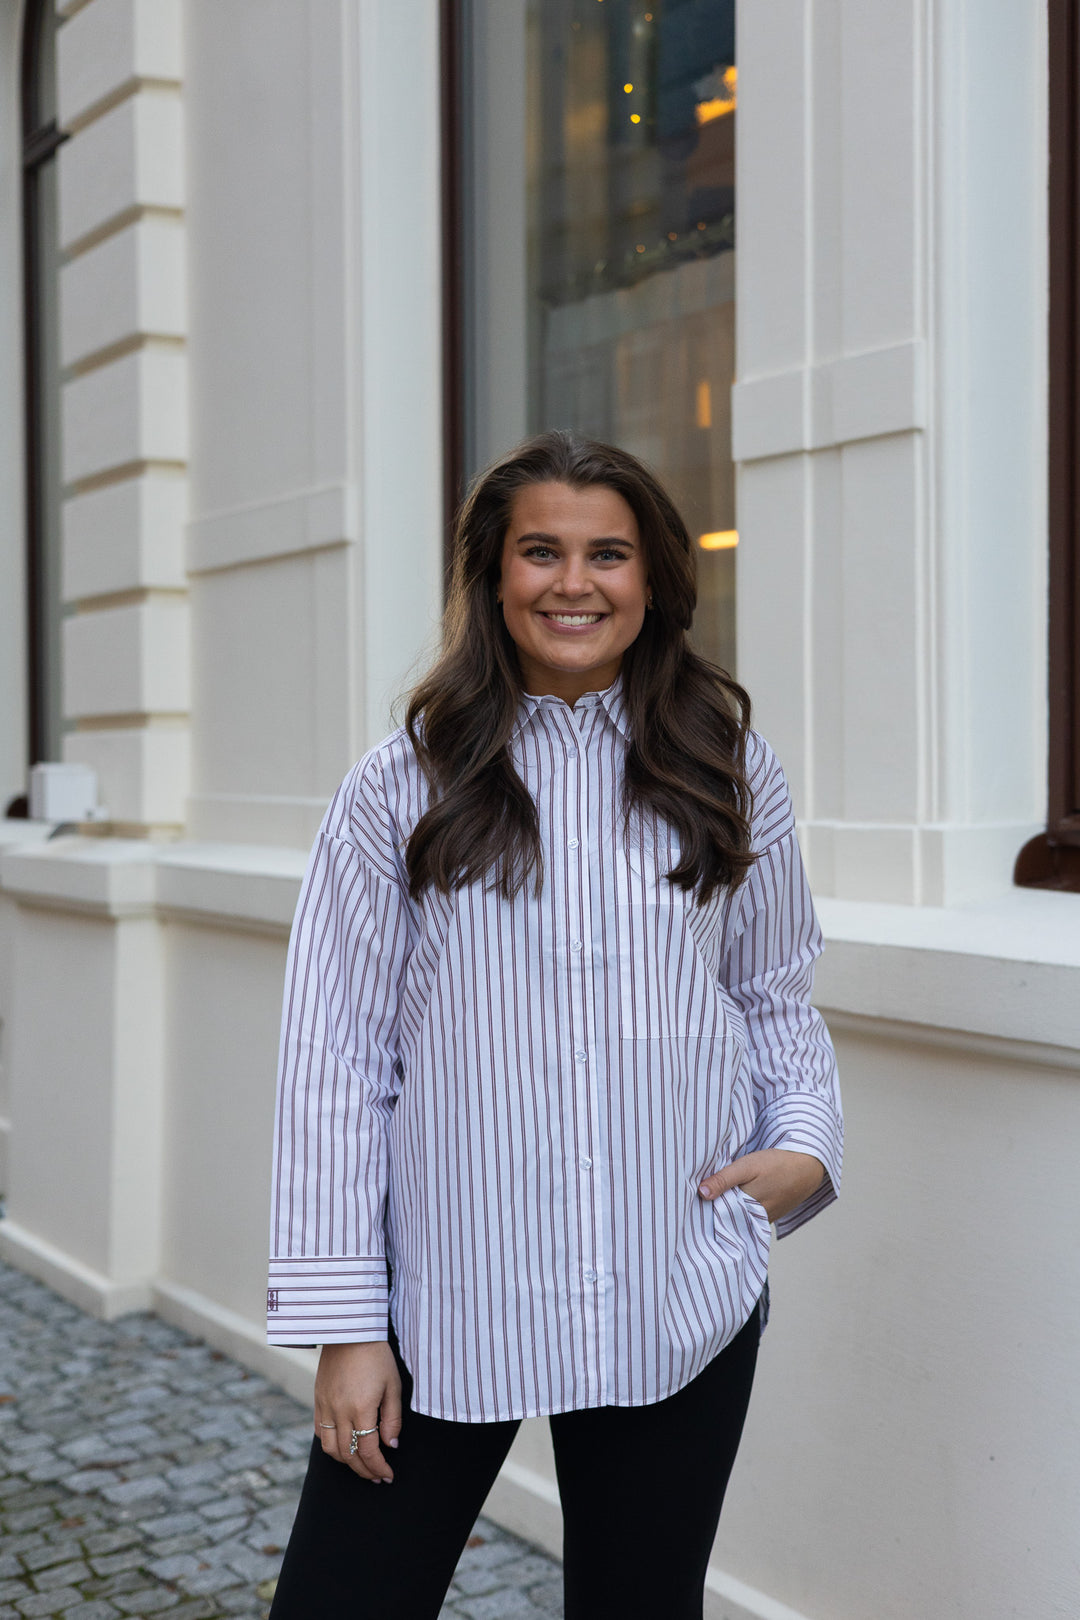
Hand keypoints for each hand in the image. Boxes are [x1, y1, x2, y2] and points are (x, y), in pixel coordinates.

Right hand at [314, 1341, 401, 1482]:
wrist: (349, 1331)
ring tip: (361, 1466)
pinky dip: (331, 1446)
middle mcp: (339, 1411)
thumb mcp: (393, 1384)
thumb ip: (392, 1418)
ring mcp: (325, 1406)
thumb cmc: (376, 1355)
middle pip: (348, 1455)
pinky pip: (319, 1432)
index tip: (388, 1475)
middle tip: (377, 1477)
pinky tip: (343, 1447)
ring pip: (330, 1449)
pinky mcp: (318, 1400)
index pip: (368, 1450)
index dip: (379, 1467)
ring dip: (346, 1462)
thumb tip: (391, 1445)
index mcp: (361, 1408)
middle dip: (364, 1471)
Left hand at [697, 1149, 825, 1223]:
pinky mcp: (769, 1216)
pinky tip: (733, 1199)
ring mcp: (763, 1220)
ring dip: (728, 1210)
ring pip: (738, 1218)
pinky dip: (740, 1209)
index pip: (717, 1216)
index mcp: (746, 1210)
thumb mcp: (747, 1167)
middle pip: (727, 1219)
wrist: (808, 1167)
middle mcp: (755, 1221)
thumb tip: (701, 1193)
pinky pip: (749, 1217)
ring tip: (712, 1200)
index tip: (690, 1205)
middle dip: (714, 1212)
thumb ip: (724, 1180)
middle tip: (696, 1203)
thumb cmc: (777, 1165)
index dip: (704, 1210)